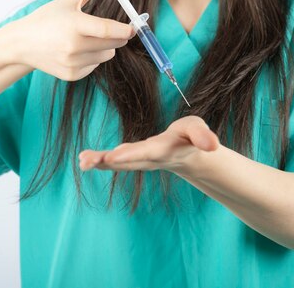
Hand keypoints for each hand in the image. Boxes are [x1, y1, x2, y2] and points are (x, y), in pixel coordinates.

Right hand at [3, 0, 135, 80]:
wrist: (22, 44)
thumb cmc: (47, 18)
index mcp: (74, 24)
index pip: (109, 30)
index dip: (125, 30)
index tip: (133, 27)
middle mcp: (73, 46)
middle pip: (113, 44)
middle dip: (118, 36)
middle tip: (112, 29)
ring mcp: (72, 63)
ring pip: (107, 55)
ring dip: (105, 47)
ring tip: (86, 39)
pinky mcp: (71, 75)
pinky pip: (95, 66)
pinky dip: (93, 58)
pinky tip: (76, 51)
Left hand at [78, 116, 219, 175]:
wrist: (191, 155)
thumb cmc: (193, 138)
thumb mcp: (200, 131)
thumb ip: (203, 136)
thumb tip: (212, 145)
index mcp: (164, 149)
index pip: (146, 152)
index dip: (130, 154)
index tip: (112, 156)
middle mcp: (149, 158)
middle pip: (126, 161)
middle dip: (106, 161)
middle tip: (86, 161)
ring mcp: (140, 160)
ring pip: (118, 163)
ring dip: (99, 162)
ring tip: (82, 161)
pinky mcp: (134, 158)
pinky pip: (115, 161)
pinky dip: (100, 161)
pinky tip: (83, 159)